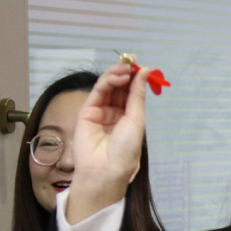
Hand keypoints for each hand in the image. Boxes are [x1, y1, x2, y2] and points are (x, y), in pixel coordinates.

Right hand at [66, 62, 149, 223]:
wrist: (105, 170)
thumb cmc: (125, 150)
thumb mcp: (137, 120)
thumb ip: (137, 95)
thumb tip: (143, 71)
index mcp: (128, 118)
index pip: (131, 92)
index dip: (135, 78)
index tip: (141, 65)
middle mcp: (114, 113)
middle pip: (120, 87)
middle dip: (126, 72)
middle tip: (132, 60)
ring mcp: (100, 112)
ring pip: (108, 87)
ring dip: (117, 74)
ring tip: (126, 67)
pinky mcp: (87, 112)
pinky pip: (98, 92)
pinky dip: (108, 81)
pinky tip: (118, 76)